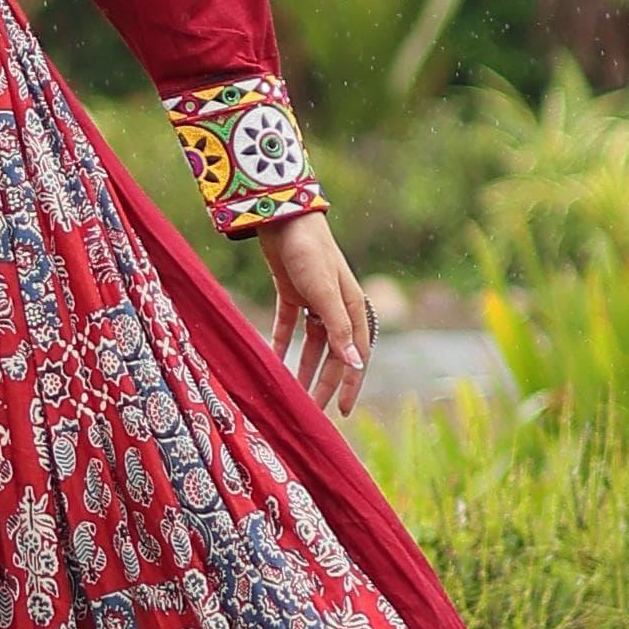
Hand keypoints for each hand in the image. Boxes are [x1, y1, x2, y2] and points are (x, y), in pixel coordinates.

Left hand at [259, 210, 373, 417]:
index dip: (350, 383)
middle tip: (311, 411)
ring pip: (311, 344)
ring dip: (303, 368)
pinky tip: (272, 361)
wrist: (283, 217)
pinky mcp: (291, 293)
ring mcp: (313, 300)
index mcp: (352, 308)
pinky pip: (288, 326)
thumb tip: (356, 365)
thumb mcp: (325, 293)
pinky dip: (282, 344)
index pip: (356, 355)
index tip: (341, 411)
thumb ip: (339, 329)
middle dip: (323, 382)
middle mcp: (336, 307)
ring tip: (293, 393)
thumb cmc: (310, 252)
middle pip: (332, 354)